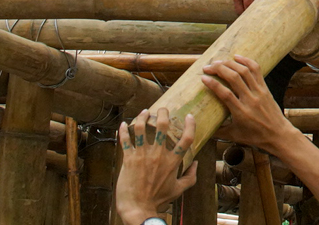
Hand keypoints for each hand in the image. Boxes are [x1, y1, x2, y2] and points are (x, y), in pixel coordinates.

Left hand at [114, 107, 196, 224]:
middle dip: (162, 113)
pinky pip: (124, 140)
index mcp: (172, 161)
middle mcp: (158, 155)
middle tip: (162, 110)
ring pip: (140, 128)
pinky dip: (122, 130)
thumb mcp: (178, 190)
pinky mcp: (128, 159)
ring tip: (143, 112)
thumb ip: (190, 177)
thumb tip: (196, 164)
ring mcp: (142, 155)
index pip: (186, 139)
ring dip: (142, 117)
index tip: (189, 116)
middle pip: (162, 126)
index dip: (190, 125)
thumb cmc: (158, 200)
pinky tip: (122, 125)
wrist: (137, 208)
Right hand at [200, 56, 293, 152]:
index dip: (213, 84)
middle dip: (219, 69)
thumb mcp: (235, 136)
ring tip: (219, 62)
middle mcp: (250, 99)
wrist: (278, 134)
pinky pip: (256, 70)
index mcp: (241, 112)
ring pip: (245, 71)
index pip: (225, 94)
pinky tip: (237, 57)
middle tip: (208, 67)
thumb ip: (218, 131)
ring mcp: (259, 92)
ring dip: (230, 63)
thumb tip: (202, 128)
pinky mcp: (265, 88)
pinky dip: (247, 61)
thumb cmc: (256, 137)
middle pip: (234, 78)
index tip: (203, 78)